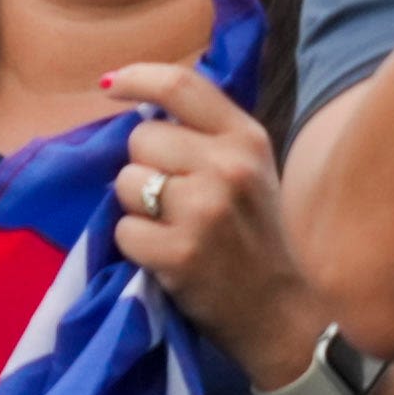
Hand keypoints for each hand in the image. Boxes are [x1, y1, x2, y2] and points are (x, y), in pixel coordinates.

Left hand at [104, 60, 321, 377]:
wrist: (285, 315)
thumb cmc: (259, 241)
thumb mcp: (252, 172)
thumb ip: (208, 137)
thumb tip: (142, 109)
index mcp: (246, 138)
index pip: (180, 86)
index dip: (136, 79)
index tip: (108, 86)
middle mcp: (228, 166)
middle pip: (141, 139)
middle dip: (143, 167)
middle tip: (171, 202)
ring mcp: (204, 209)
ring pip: (127, 183)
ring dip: (135, 208)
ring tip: (171, 230)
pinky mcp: (180, 252)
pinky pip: (124, 231)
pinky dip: (135, 247)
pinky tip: (166, 259)